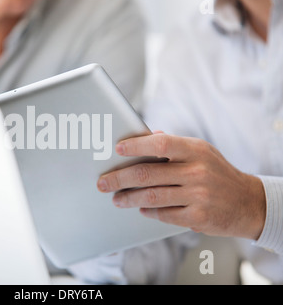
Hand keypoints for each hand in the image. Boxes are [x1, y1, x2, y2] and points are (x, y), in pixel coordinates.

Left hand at [97, 133, 265, 239]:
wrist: (248, 203)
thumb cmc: (217, 173)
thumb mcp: (202, 152)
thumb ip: (175, 145)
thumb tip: (147, 135)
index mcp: (195, 150)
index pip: (160, 143)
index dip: (136, 145)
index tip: (117, 149)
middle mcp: (197, 171)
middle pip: (147, 174)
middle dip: (119, 178)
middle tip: (103, 183)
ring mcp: (198, 195)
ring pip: (151, 197)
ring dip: (128, 198)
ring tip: (116, 198)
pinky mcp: (198, 217)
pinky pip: (163, 214)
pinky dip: (148, 211)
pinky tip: (140, 208)